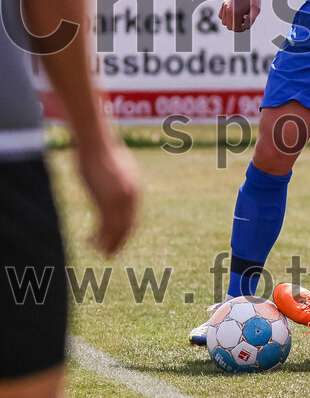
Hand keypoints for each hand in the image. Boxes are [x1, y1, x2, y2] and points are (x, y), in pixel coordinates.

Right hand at [76, 139, 140, 255]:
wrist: (96, 143)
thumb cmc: (102, 153)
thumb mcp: (117, 170)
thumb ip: (119, 184)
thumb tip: (115, 189)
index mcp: (135, 190)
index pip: (132, 218)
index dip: (124, 233)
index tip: (116, 243)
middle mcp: (130, 197)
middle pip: (127, 227)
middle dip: (118, 243)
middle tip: (109, 255)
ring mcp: (118, 199)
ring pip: (115, 230)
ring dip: (106, 244)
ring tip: (98, 253)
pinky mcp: (104, 200)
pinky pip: (103, 225)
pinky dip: (96, 237)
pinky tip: (87, 242)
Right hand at [219, 0, 260, 31]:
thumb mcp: (256, 10)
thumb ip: (251, 19)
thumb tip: (245, 27)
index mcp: (236, 12)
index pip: (235, 28)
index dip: (241, 29)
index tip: (246, 25)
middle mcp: (228, 10)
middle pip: (229, 27)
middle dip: (236, 27)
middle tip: (244, 21)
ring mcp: (225, 6)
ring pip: (224, 22)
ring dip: (231, 22)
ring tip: (240, 17)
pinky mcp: (223, 4)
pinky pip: (221, 16)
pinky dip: (226, 18)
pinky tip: (235, 14)